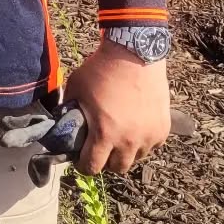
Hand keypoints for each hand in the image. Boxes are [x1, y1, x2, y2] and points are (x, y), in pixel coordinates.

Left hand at [62, 39, 170, 173]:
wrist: (134, 55)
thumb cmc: (101, 70)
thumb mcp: (75, 88)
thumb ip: (68, 109)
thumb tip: (61, 122)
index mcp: (105, 133)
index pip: (93, 166)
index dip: (84, 166)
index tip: (81, 161)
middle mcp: (129, 141)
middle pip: (117, 168)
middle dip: (106, 161)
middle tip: (100, 148)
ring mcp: (149, 137)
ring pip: (136, 158)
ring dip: (125, 152)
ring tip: (118, 136)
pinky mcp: (162, 130)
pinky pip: (151, 146)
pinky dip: (142, 141)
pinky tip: (134, 126)